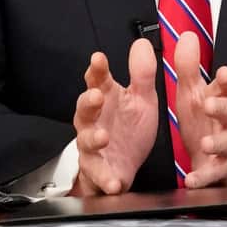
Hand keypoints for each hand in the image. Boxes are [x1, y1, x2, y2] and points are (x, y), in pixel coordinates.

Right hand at [72, 39, 158, 194]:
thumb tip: (142, 44)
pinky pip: (99, 177)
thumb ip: (142, 74)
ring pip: (86, 142)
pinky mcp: (99, 173)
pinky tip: (114, 181)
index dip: (96, 69)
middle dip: (88, 102)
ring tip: (102, 137)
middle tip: (96, 96)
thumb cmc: (129, 128)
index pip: (97, 80)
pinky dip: (106, 179)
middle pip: (84, 109)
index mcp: (106, 100)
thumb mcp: (142, 99)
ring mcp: (94, 148)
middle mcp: (94, 122)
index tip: (98, 59)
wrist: (127, 165)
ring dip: (93, 138)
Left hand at [172, 31, 226, 188]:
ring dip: (217, 143)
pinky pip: (215, 173)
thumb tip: (187, 37)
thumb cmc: (206, 120)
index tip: (223, 73)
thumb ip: (188, 68)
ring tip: (205, 143)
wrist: (215, 156)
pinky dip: (204, 176)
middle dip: (222, 108)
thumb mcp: (194, 94)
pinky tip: (193, 178)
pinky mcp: (223, 169)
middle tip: (209, 104)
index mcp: (223, 100)